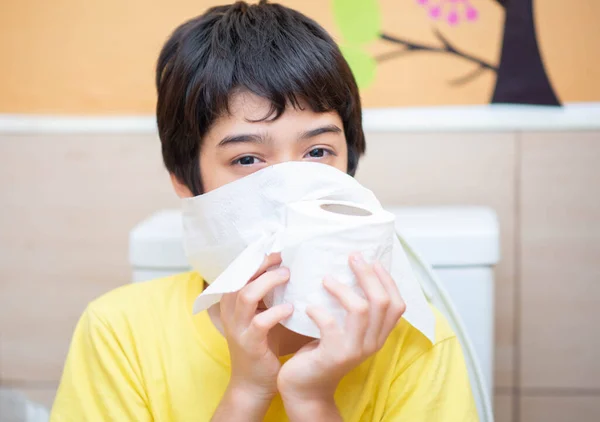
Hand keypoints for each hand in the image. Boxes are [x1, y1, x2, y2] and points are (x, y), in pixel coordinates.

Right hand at [219, 254, 293, 398]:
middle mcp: (231, 312)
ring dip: (268, 282)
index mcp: (232, 302)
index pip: (238, 271)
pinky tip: (291, 308)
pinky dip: (276, 312)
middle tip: (282, 256)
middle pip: (240, 277)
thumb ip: (270, 296)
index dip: (255, 257)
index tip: (275, 247)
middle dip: (261, 263)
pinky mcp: (249, 344)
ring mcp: (238, 328)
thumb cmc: (263, 346)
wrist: (253, 384)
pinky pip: (260, 322)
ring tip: (287, 275)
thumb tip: (292, 269)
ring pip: (246, 295)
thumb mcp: (262, 315)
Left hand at [277, 253, 405, 417]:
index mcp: (378, 335)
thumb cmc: (322, 351)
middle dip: (368, 275)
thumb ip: (352, 310)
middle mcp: (372, 343)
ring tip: (326, 279)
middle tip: (352, 257)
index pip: (397, 305)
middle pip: (382, 302)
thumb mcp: (345, 330)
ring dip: (342, 289)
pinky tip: (308, 307)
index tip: (372, 260)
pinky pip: (330, 324)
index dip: (387, 280)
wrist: (305, 387)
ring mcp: (355, 350)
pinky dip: (318, 310)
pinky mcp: (334, 355)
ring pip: (361, 310)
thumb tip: (350, 271)